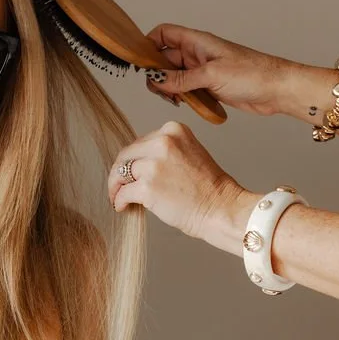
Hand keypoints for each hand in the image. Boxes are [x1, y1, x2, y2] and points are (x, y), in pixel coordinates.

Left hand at [108, 122, 249, 249]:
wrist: (222, 209)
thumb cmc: (207, 187)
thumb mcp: (187, 153)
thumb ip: (162, 151)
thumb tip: (133, 162)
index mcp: (173, 130)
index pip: (140, 143)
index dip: (133, 160)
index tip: (132, 173)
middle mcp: (163, 142)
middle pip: (125, 155)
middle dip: (119, 172)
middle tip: (118, 187)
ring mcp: (154, 164)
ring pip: (120, 173)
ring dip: (116, 187)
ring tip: (119, 197)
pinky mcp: (147, 186)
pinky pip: (122, 192)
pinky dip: (119, 200)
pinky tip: (123, 206)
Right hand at [143, 23, 298, 116]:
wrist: (278, 90)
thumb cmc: (253, 74)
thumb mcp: (211, 75)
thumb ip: (180, 78)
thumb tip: (155, 79)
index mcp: (197, 42)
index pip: (163, 34)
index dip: (148, 44)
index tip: (141, 62)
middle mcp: (196, 54)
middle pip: (163, 59)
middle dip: (158, 74)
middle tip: (162, 89)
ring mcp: (201, 71)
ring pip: (172, 77)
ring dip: (169, 89)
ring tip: (177, 99)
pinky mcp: (208, 86)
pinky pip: (185, 90)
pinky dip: (182, 97)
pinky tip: (187, 104)